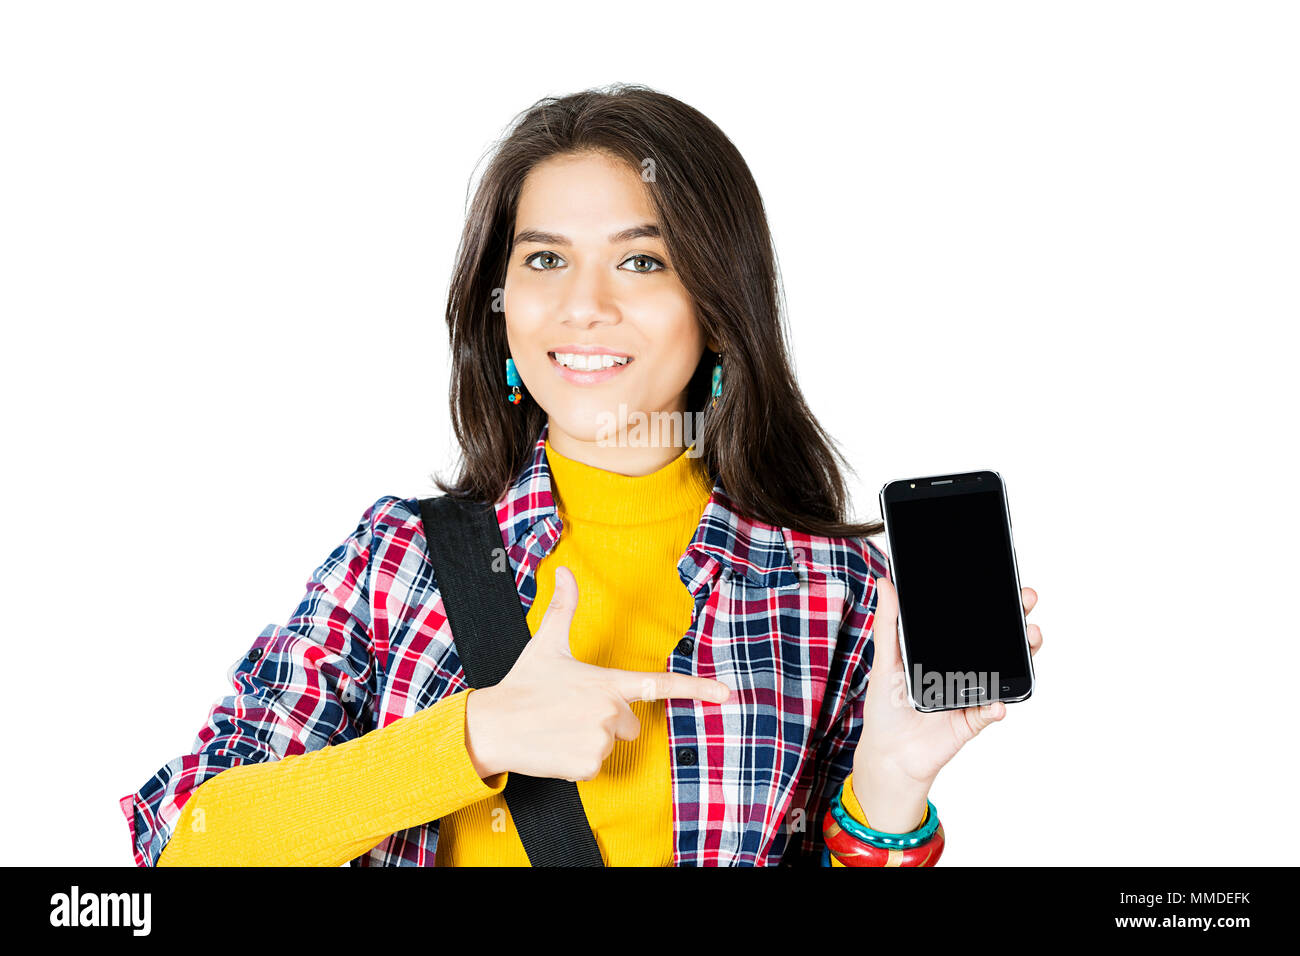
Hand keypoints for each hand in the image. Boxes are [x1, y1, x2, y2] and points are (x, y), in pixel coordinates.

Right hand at [465, 565, 731, 781]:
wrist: (492, 726)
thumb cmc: (522, 684)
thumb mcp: (545, 644)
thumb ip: (563, 608)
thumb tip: (563, 572)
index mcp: (606, 681)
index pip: (659, 683)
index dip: (696, 688)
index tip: (726, 693)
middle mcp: (609, 710)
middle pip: (628, 722)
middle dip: (605, 719)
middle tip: (570, 712)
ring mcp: (600, 739)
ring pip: (610, 744)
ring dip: (589, 740)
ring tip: (559, 728)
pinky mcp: (587, 766)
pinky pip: (594, 766)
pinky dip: (577, 761)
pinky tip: (556, 747)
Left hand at [850, 577, 1042, 830]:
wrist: (888, 753)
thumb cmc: (886, 706)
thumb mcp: (884, 660)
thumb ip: (888, 624)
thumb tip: (884, 582)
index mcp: (946, 650)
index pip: (975, 622)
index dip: (993, 602)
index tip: (1006, 580)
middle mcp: (966, 669)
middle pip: (1001, 641)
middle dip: (1019, 620)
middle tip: (1027, 601)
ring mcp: (973, 694)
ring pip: (1007, 672)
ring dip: (1023, 655)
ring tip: (1030, 639)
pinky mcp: (973, 720)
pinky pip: (991, 712)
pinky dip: (996, 707)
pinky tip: (997, 703)